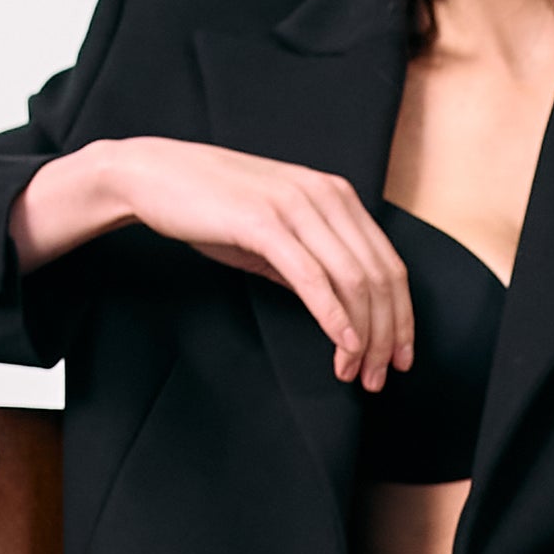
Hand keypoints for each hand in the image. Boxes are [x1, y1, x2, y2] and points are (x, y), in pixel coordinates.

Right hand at [6, 138, 413, 387]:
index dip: (401, 317)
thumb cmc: (211, 207)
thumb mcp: (274, 233)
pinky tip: (342, 346)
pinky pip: (313, 278)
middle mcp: (326, 195)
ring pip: (354, 281)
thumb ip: (310, 262)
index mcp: (336, 195)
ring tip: (357, 373)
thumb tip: (340, 308)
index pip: (389, 264)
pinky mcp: (266, 223)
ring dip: (363, 336)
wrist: (152, 175)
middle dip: (387, 335)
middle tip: (381, 378)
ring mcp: (297, 206)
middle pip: (381, 277)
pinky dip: (334, 317)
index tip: (399, 358)